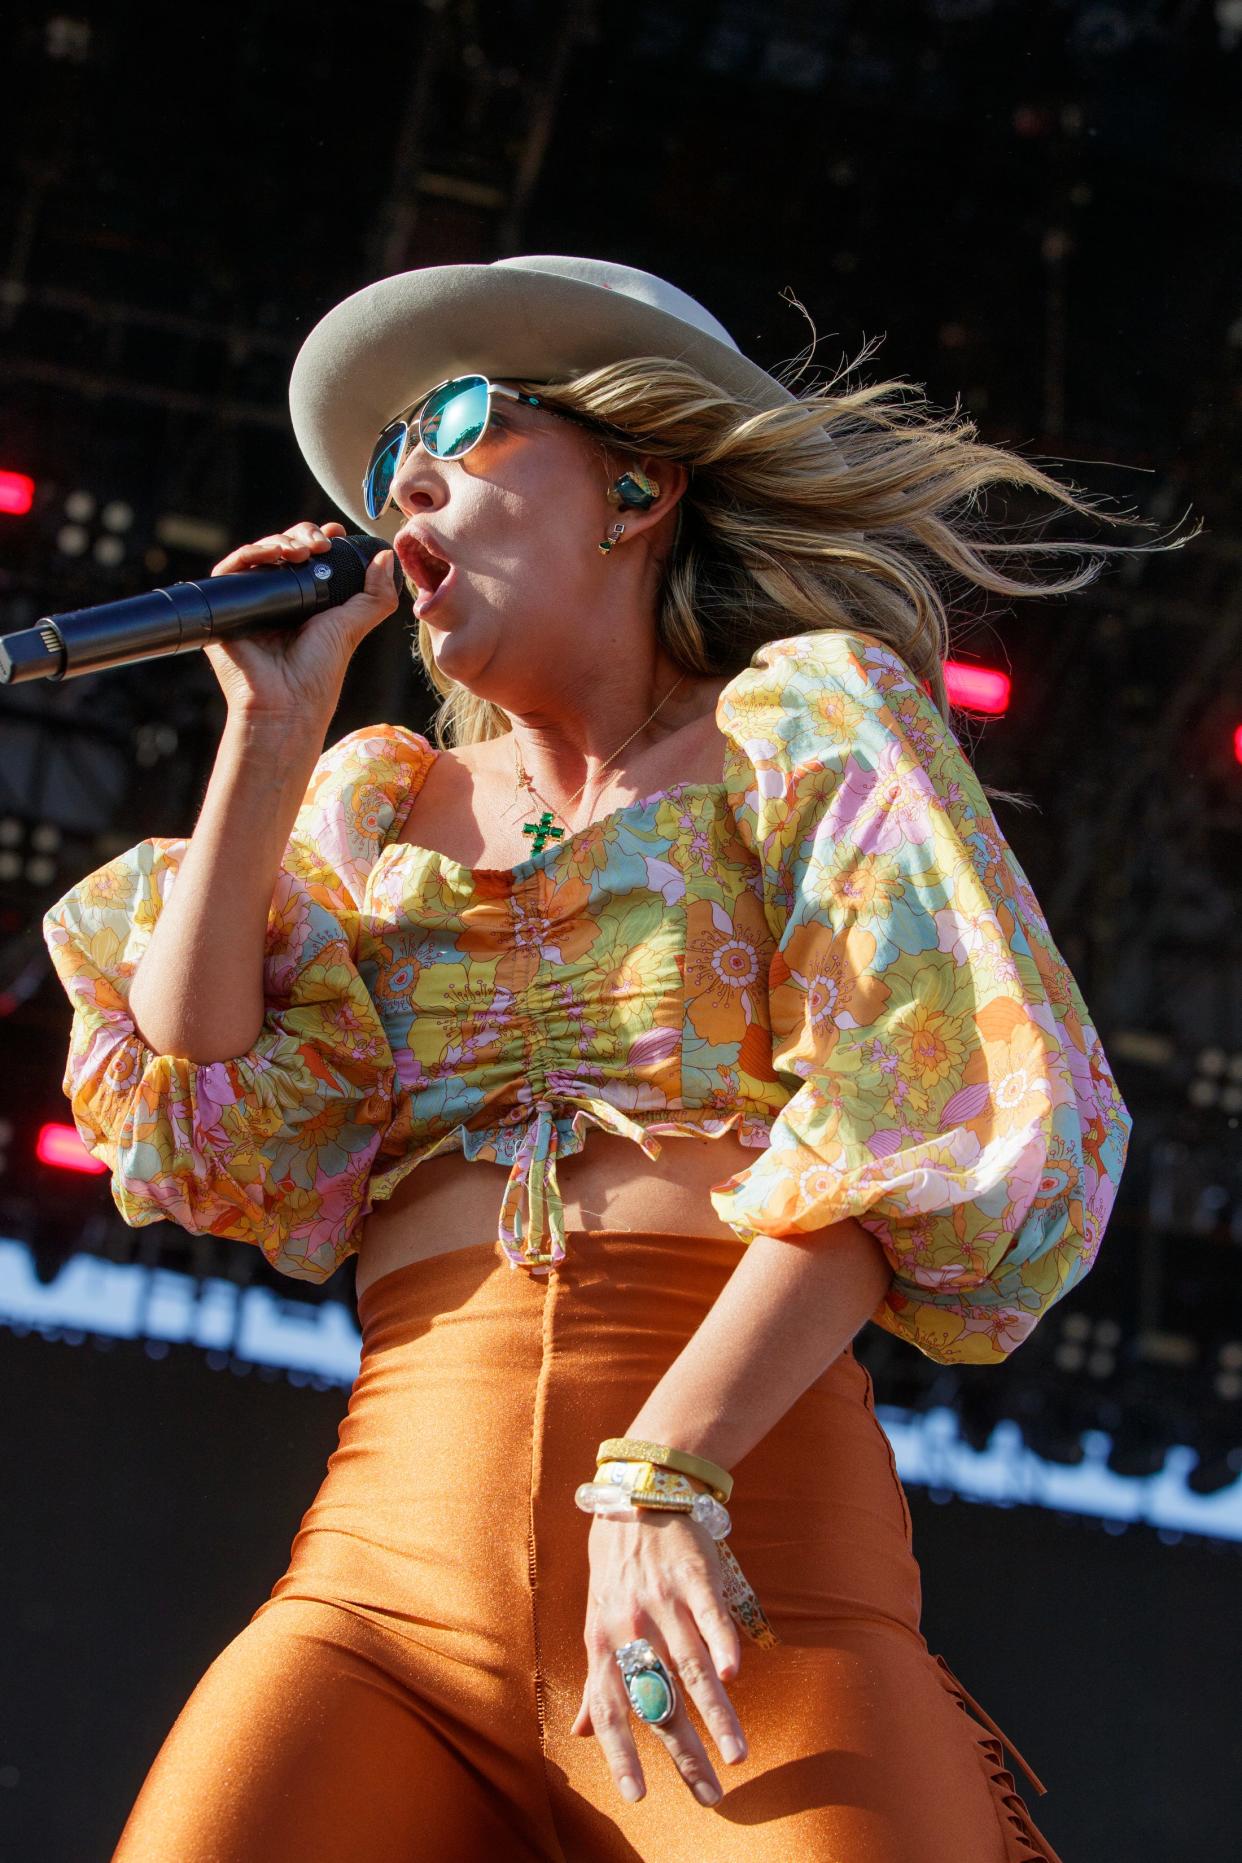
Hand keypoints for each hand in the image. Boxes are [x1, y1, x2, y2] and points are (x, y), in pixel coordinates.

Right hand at [203, 519, 399, 724]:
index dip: (319, 539)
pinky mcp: (224, 605)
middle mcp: (274, 598)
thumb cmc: (318, 672)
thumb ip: (375, 595)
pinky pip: (231, 568)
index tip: (336, 535)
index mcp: (302, 601)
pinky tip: (275, 553)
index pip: (307, 557)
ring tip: (304, 549)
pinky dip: (252, 552)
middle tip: (322, 544)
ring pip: (259, 553)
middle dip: (303, 535)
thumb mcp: (352, 626)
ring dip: (280, 540)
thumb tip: (385, 557)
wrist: (286, 702)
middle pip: (282, 549)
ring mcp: (249, 601)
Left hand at [571, 1507, 746, 1806]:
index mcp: (604, 1642)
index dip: (621, 1752)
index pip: (611, 1707)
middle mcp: (632, 1626)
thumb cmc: (616, 1566)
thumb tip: (583, 1733)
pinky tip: (734, 1674)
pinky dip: (722, 1642)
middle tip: (709, 1796)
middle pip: (659, 1699)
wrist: (638, 1494)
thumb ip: (595, 1680)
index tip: (636, 1796)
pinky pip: (710, 1614)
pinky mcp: (694, 1575)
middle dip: (683, 1753)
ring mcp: (663, 1600)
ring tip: (736, 1754)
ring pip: (690, 1666)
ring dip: (716, 1714)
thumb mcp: (595, 1620)